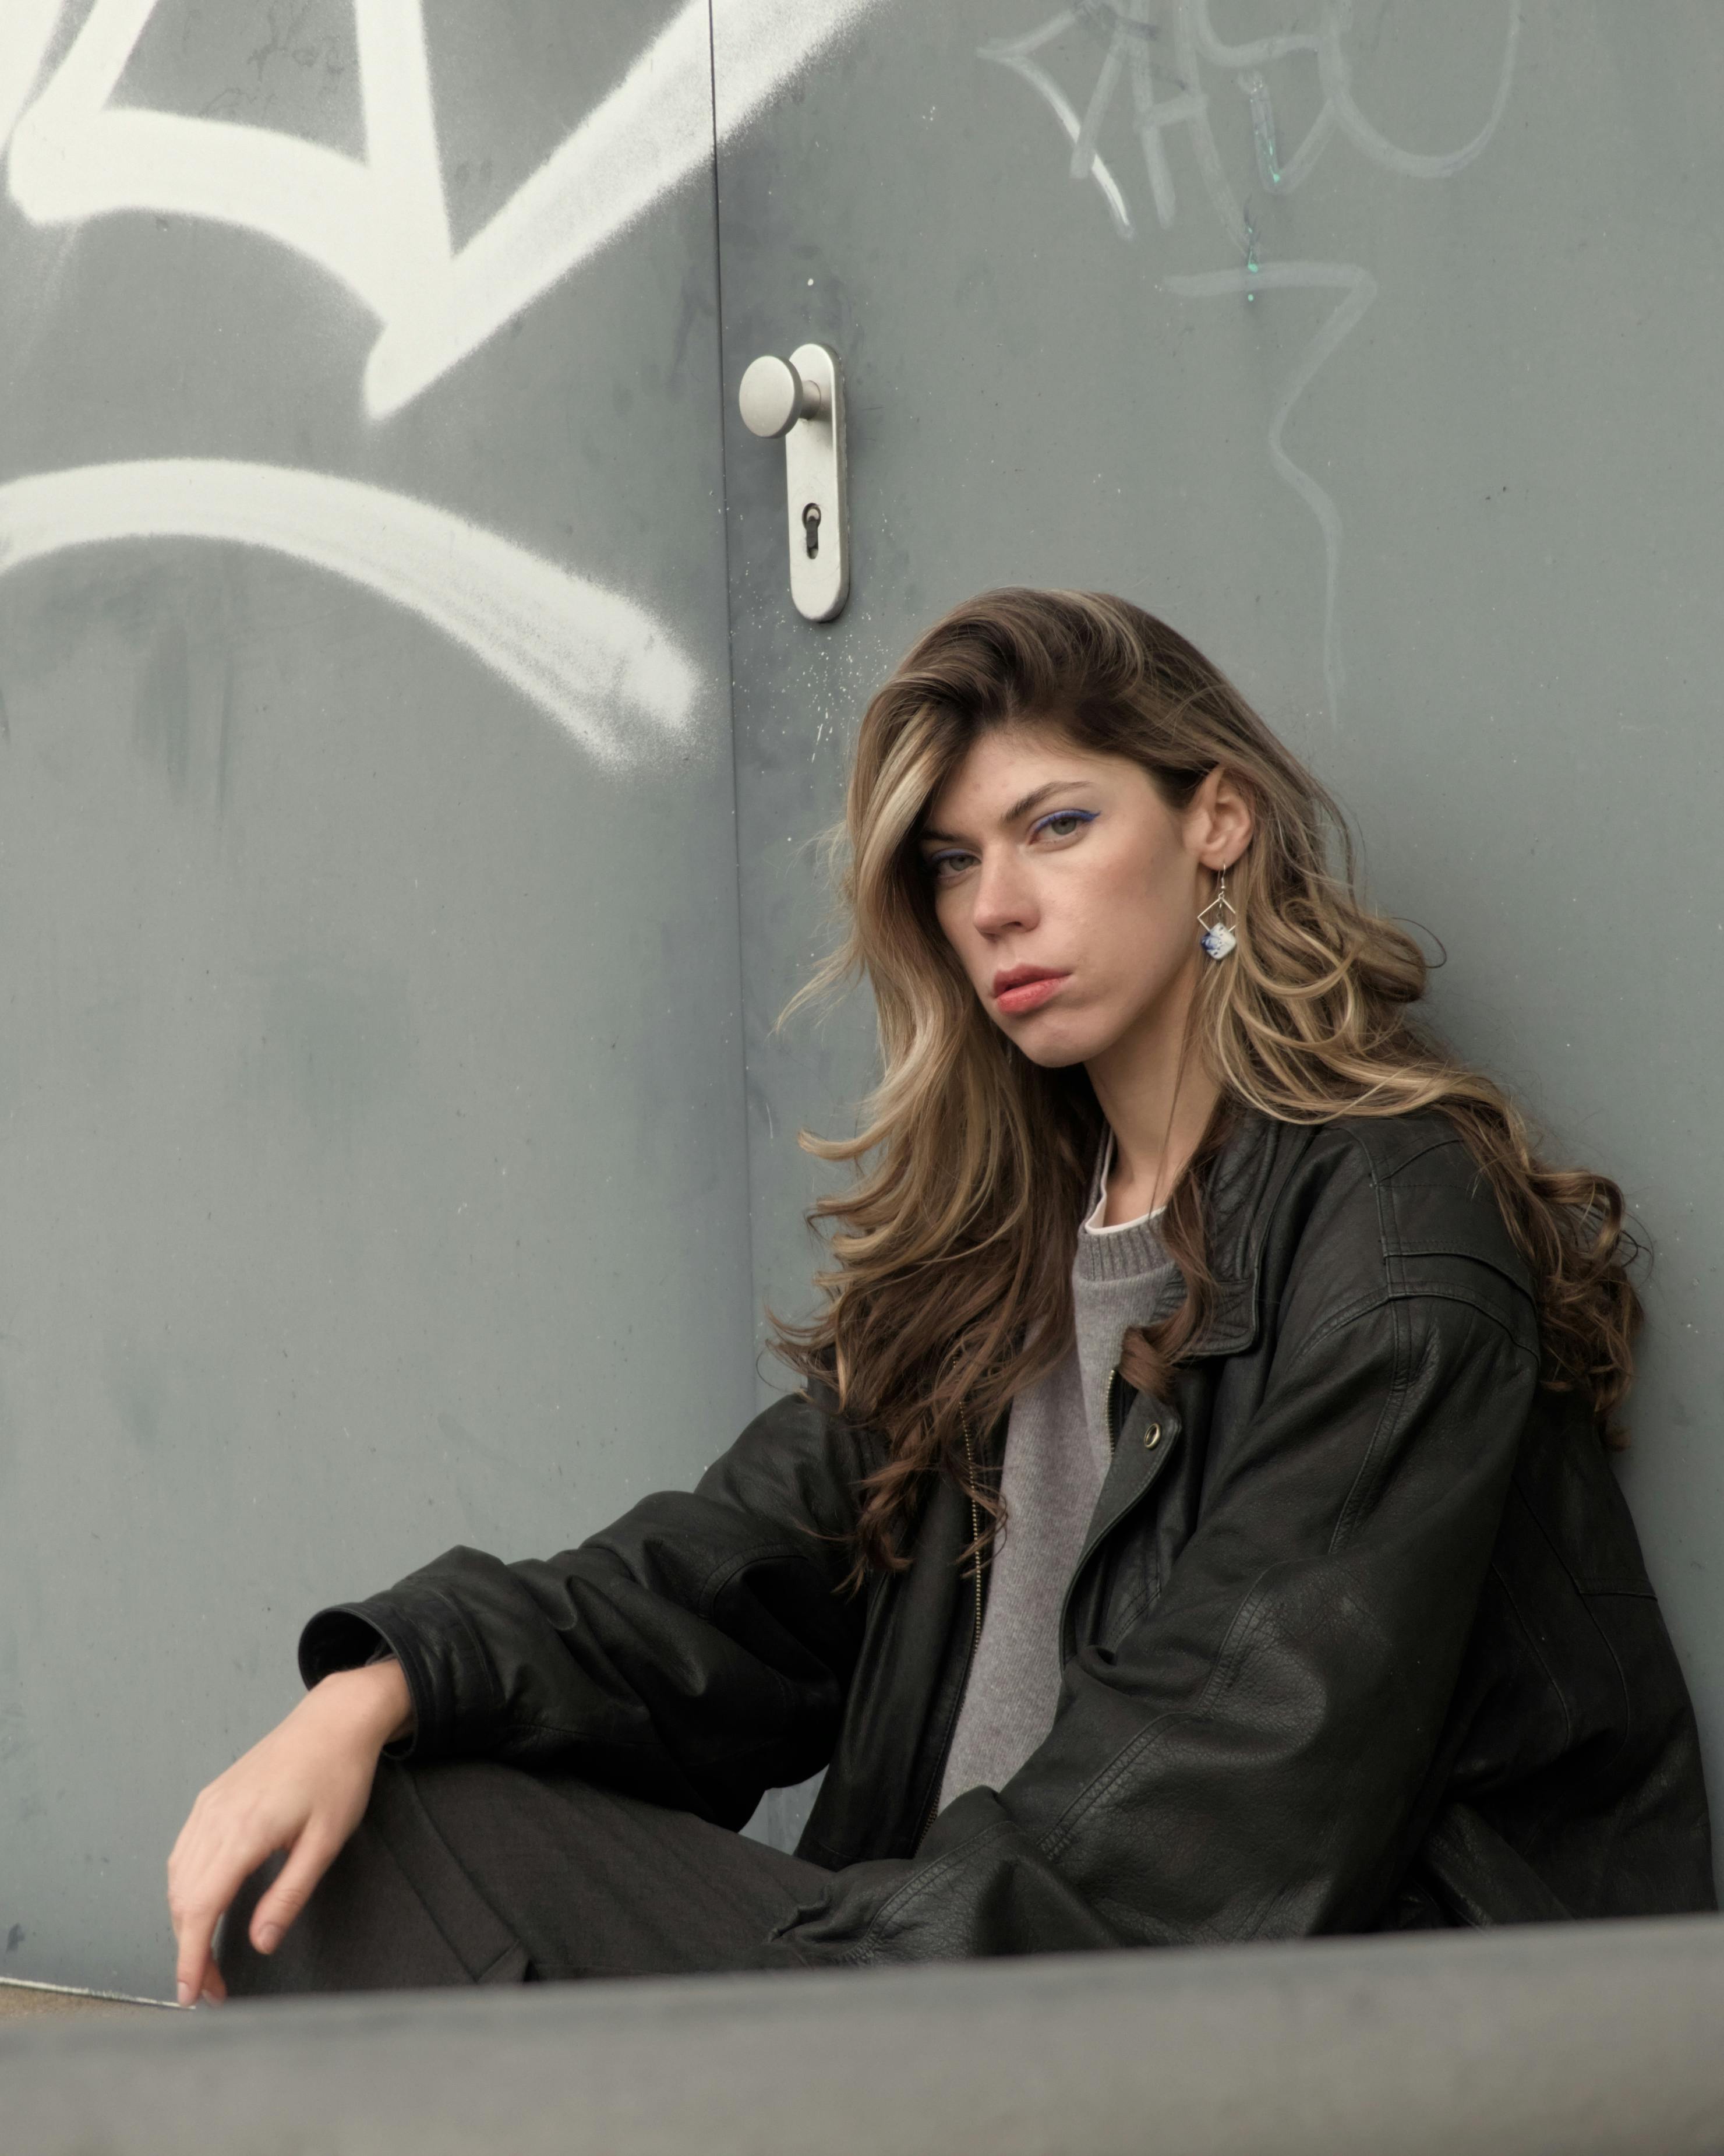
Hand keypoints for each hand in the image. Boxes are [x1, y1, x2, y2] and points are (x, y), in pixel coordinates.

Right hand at [166, 1660, 412, 2005]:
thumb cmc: (338, 1775)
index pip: (200, 1910)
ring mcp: (209, 1805)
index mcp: (244, 1831)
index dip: (190, 1958)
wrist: (335, 1719)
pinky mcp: (211, 1797)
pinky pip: (184, 1852)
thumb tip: (261, 1942)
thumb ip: (290, 1894)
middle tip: (211, 1987)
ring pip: (178, 1878)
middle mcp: (216, 1818)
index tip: (190, 1994)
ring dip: (185, 1922)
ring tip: (206, 1956)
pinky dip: (184, 1888)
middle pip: (183, 1900)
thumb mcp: (325, 1842)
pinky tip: (201, 1905)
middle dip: (190, 1950)